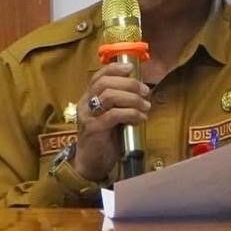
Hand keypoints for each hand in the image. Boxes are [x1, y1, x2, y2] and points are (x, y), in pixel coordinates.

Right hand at [71, 62, 151, 182]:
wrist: (91, 162)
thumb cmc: (105, 136)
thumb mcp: (112, 114)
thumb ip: (120, 100)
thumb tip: (141, 87)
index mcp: (88, 97)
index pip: (99, 75)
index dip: (115, 68)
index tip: (131, 68)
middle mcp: (85, 103)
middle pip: (106, 83)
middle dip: (130, 84)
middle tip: (146, 92)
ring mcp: (88, 116)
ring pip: (110, 96)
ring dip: (133, 99)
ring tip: (146, 107)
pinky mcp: (94, 129)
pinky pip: (114, 115)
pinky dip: (131, 114)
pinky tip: (140, 119)